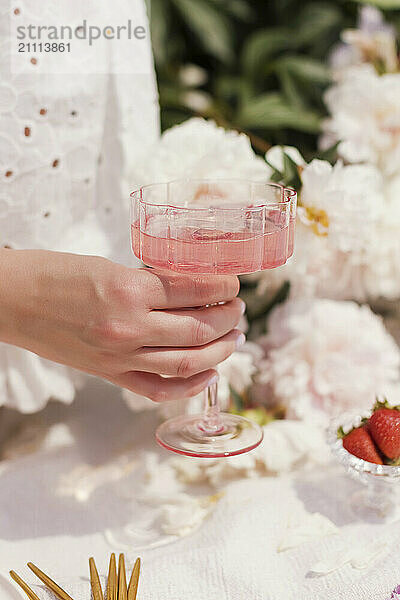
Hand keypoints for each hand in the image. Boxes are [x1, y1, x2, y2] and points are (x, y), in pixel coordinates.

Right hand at [0, 249, 243, 401]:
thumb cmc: (52, 275)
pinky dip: (190, 385)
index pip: (194, 289)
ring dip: (220, 350)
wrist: (10, 302)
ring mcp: (120, 357)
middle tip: (238, 308)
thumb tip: (188, 288)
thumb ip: (148, 282)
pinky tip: (209, 372)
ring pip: (187, 361)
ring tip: (234, 336)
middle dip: (229, 317)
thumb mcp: (106, 265)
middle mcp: (129, 328)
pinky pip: (159, 388)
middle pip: (199, 328)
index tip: (233, 281)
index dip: (222, 285)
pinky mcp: (110, 374)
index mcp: (128, 290)